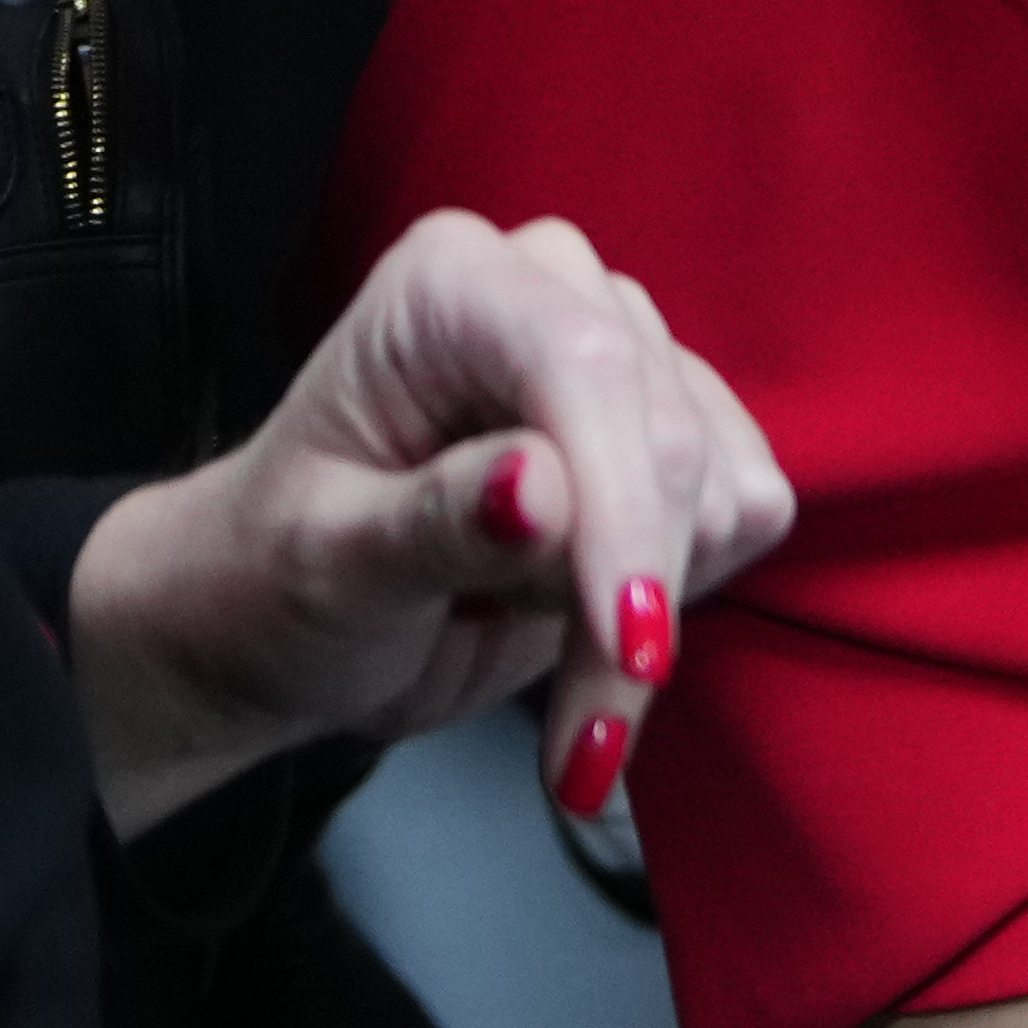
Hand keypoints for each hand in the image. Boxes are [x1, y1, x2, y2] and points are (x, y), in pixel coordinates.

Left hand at [59, 207, 795, 837]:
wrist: (296, 619)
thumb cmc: (283, 577)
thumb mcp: (328, 567)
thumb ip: (431, 524)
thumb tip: (543, 486)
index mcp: (449, 281)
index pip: (583, 364)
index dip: (621, 508)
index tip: (629, 652)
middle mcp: (549, 287)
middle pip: (666, 437)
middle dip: (625, 607)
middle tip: (570, 746)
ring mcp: (624, 349)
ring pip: (717, 489)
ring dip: (645, 620)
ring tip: (539, 660)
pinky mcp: (674, 425)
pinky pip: (744, 513)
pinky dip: (681, 605)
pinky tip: (590, 629)